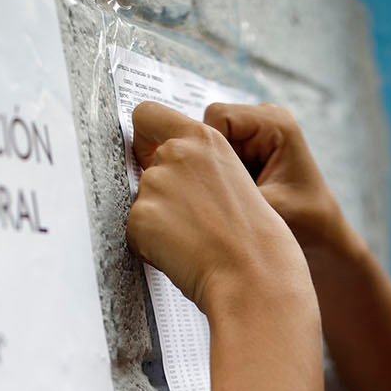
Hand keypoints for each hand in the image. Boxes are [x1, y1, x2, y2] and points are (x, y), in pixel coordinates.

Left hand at [127, 101, 307, 310]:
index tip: (151, 153)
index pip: (146, 113)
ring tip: (195, 240)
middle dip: (161, 193)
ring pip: (143, 203)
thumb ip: (198, 165)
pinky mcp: (141, 217)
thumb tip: (164, 169)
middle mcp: (175, 153)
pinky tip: (183, 255)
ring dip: (158, 222)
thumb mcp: (235, 179)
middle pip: (145, 167)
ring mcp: (156, 184)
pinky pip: (135, 234)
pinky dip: (152, 248)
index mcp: (204, 138)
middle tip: (194, 221)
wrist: (254, 276)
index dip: (145, 136)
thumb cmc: (254, 238)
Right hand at [203, 103, 352, 254]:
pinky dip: (219, 175)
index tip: (214, 180)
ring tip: (234, 195)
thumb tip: (194, 188)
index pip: (217, 116)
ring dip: (214, 170)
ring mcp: (256, 132)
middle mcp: (264, 119)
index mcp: (275, 122)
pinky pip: (217, 154)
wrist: (322, 233)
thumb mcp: (271, 209)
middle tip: (224, 192)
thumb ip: (234, 193)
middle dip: (209, 159)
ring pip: (210, 142)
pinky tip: (235, 195)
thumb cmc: (307, 221)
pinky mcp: (248, 147)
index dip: (206, 145)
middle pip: (210, 127)